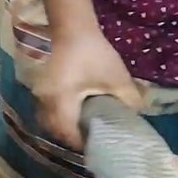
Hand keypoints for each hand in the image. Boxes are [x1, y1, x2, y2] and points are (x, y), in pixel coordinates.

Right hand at [34, 28, 143, 149]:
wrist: (72, 30)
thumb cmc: (94, 55)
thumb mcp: (117, 78)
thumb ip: (128, 100)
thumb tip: (136, 116)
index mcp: (62, 103)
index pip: (68, 134)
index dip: (82, 144)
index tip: (98, 147)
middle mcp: (46, 103)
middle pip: (55, 132)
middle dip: (72, 139)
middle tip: (92, 140)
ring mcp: (40, 97)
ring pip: (48, 123)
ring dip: (63, 130)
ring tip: (82, 131)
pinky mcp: (41, 91)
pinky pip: (46, 113)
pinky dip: (58, 120)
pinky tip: (72, 116)